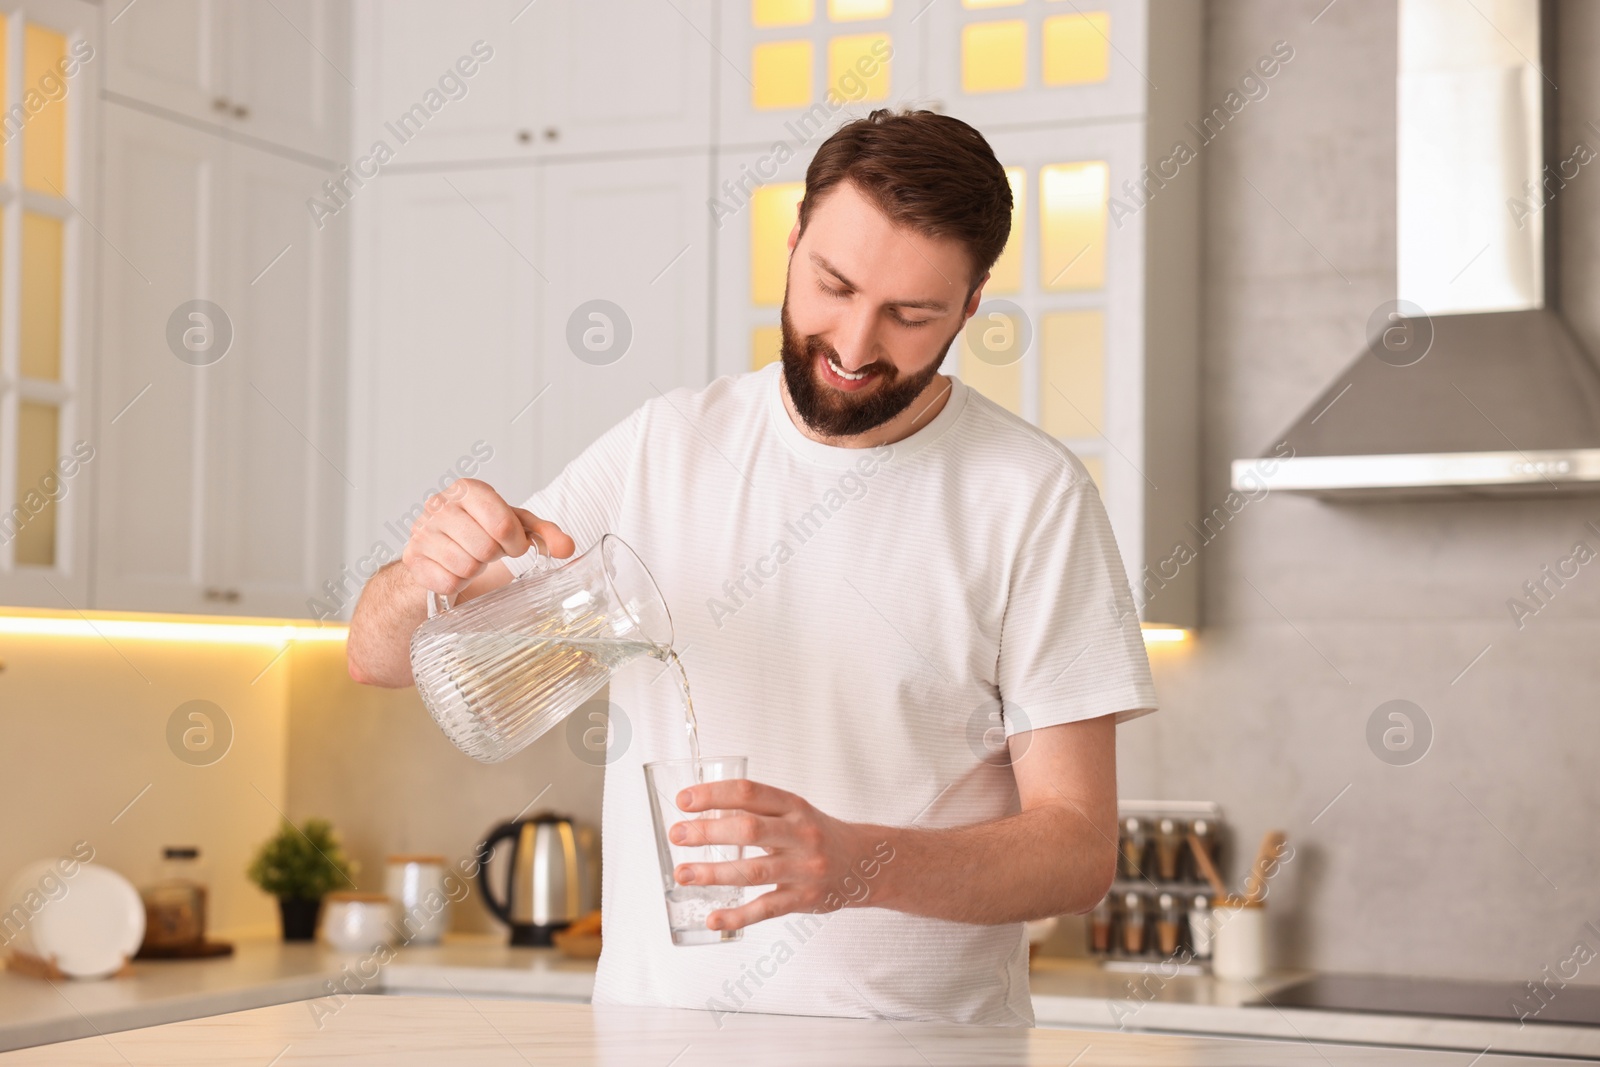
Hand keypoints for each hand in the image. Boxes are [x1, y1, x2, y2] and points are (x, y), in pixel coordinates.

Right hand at [401, 478, 574, 596]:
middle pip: (485, 548)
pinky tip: (455, 570)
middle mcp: (440, 505)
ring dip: (476, 571)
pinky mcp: (412, 558)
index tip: (514, 545)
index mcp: (468, 489)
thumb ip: (546, 534)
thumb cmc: (481, 531)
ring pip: (466, 567)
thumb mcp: (516, 526)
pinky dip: (458, 583)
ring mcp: (422, 531)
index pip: (503, 525)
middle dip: (494, 556)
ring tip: (472, 559)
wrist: (438, 549)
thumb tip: (568, 547)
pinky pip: (447, 582)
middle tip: (489, 553)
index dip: (516, 543)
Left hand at [669, 779, 896, 933]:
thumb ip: (757, 812)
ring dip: (713, 873)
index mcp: (794, 806)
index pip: (750, 793)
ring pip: (753, 871)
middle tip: (677, 834)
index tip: (684, 800)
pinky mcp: (804, 899)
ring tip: (683, 874)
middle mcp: (800, 834)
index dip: (714, 794)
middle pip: (749, 830)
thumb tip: (703, 813)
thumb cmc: (818, 835)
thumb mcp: (795, 812)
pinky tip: (713, 918)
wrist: (864, 864)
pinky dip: (737, 915)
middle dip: (708, 832)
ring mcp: (803, 869)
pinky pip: (766, 909)